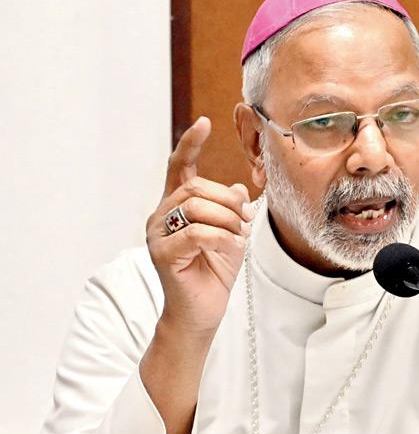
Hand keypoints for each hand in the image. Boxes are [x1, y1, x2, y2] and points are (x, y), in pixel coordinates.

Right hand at [147, 117, 252, 337]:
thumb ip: (231, 210)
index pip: (180, 167)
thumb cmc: (214, 272)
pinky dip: (221, 239)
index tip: (205, 122)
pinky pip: (197, 233)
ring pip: (197, 208)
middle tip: (245, 221)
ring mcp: (157, 234)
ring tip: (237, 238)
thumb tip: (237, 188)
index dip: (191, 144)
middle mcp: (161, 215)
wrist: (202, 311)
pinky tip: (228, 248)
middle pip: (196, 188)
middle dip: (228, 202)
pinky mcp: (162, 253)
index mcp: (176, 206)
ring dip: (227, 222)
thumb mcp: (231, 235)